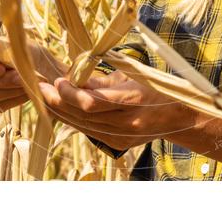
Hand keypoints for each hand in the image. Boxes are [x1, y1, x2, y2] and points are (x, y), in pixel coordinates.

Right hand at [0, 39, 28, 112]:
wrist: (21, 60)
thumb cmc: (10, 46)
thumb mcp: (6, 43)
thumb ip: (3, 52)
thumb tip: (9, 65)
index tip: (1, 68)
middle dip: (2, 81)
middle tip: (21, 77)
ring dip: (9, 91)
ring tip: (27, 83)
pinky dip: (14, 99)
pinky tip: (28, 91)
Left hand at [38, 70, 197, 151]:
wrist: (182, 116)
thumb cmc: (159, 88)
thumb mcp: (135, 77)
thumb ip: (104, 80)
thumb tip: (74, 77)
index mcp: (133, 101)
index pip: (91, 102)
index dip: (68, 93)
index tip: (56, 80)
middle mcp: (126, 123)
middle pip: (81, 115)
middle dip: (56, 101)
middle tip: (38, 86)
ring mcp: (121, 137)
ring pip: (81, 125)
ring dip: (60, 110)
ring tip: (45, 95)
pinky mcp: (117, 144)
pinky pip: (88, 130)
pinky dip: (72, 118)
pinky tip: (61, 108)